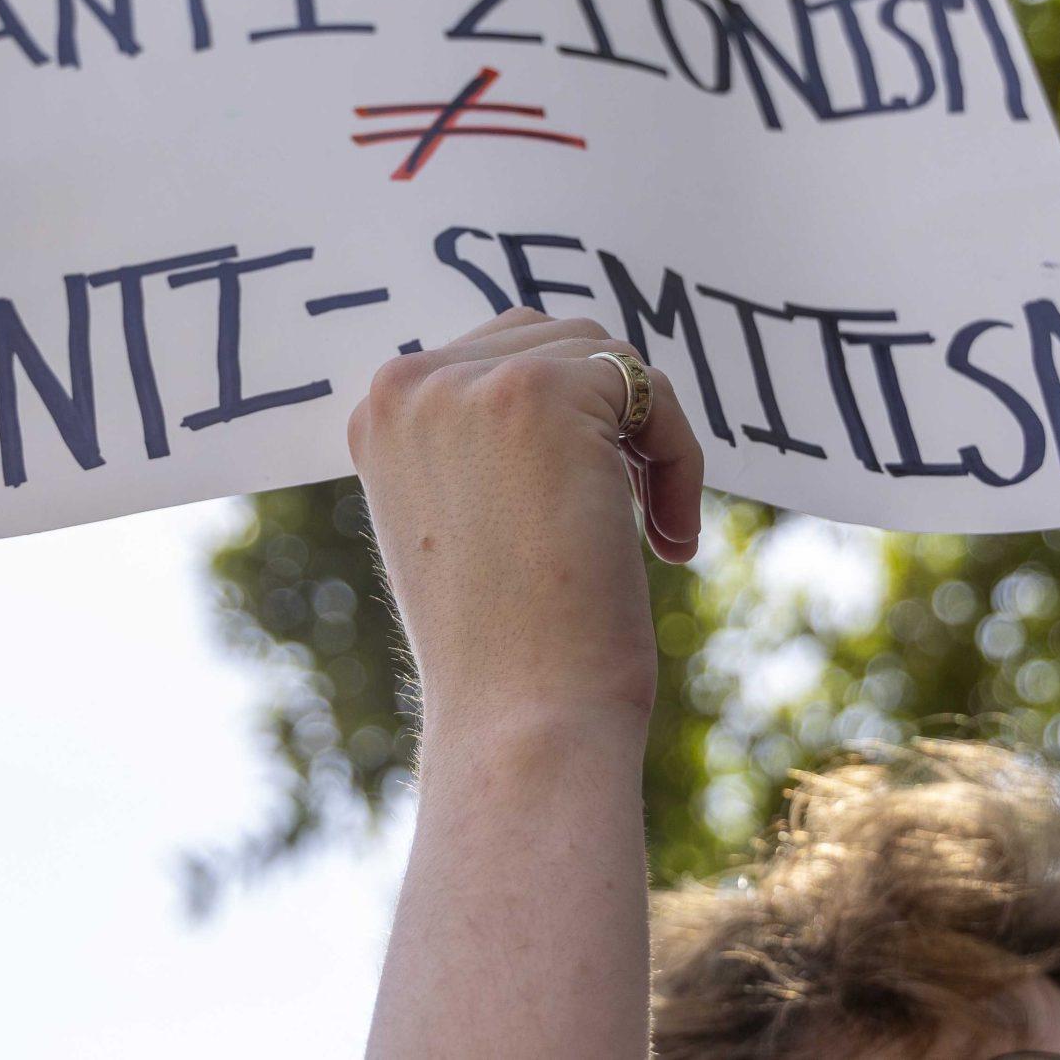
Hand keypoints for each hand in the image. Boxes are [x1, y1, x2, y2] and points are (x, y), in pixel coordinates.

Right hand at [346, 307, 705, 734]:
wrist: (517, 720)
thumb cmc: (502, 647)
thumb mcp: (464, 519)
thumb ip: (485, 440)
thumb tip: (576, 373)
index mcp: (379, 415)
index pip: (495, 355)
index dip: (565, 420)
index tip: (580, 507)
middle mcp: (406, 385)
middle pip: (553, 339)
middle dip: (608, 418)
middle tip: (626, 513)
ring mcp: (469, 383)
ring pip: (605, 356)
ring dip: (645, 436)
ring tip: (648, 527)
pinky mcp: (541, 392)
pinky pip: (650, 389)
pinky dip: (680, 457)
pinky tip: (667, 540)